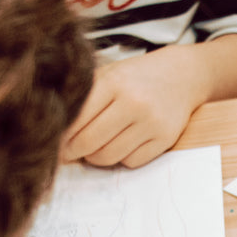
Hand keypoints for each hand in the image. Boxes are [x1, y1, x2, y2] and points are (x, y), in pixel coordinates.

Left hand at [62, 47, 206, 168]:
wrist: (182, 75)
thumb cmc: (136, 77)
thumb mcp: (109, 75)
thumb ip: (84, 97)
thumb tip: (57, 130)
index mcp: (113, 83)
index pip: (77, 120)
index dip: (62, 137)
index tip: (54, 144)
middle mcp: (133, 103)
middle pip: (90, 142)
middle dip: (74, 152)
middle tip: (68, 153)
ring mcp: (151, 122)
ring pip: (110, 156)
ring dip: (96, 157)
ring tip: (94, 148)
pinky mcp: (165, 138)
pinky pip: (132, 162)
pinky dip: (122, 158)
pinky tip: (120, 145)